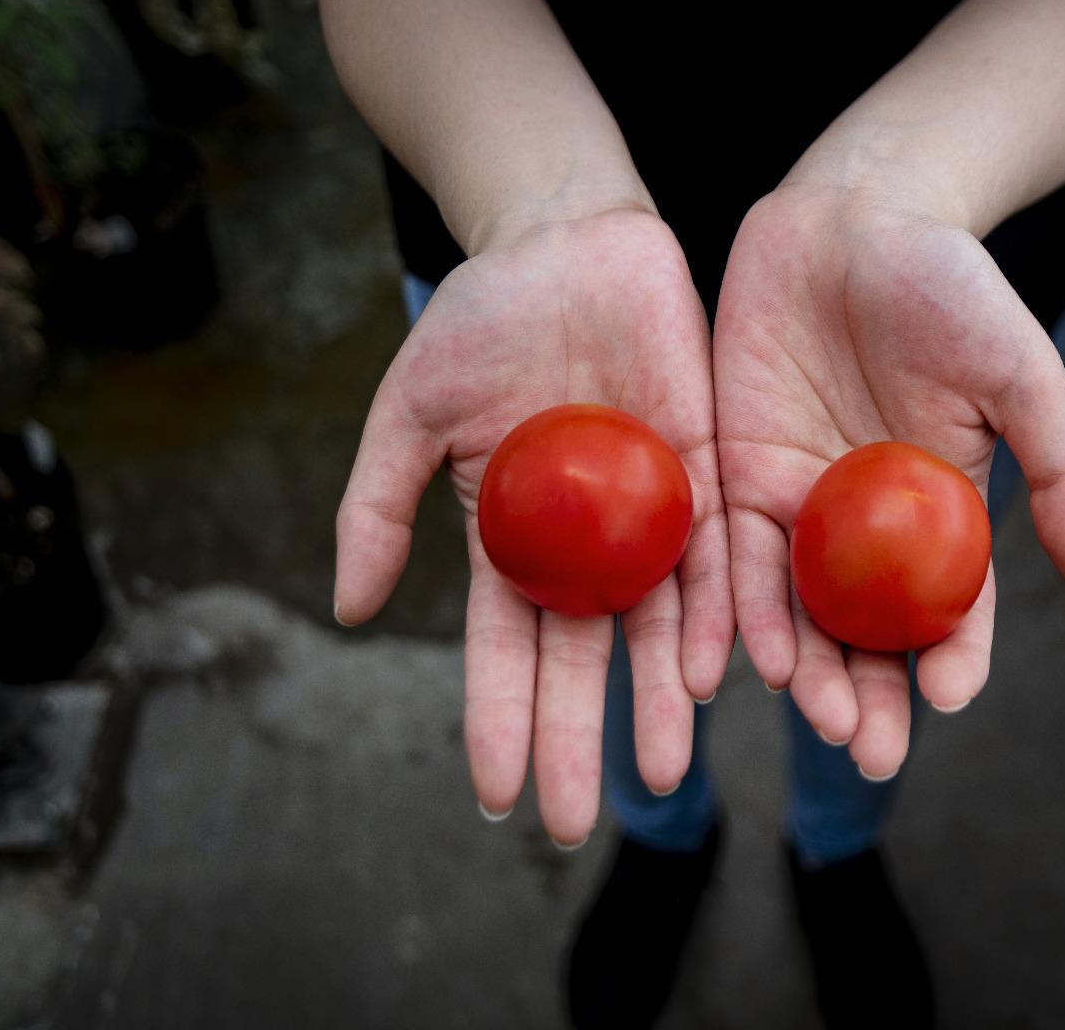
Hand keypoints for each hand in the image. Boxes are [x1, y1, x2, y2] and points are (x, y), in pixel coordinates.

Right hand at [335, 208, 733, 844]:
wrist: (565, 240)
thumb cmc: (481, 319)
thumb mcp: (407, 411)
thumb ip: (377, 507)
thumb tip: (346, 610)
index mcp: (513, 542)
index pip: (501, 652)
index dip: (497, 720)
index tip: (493, 795)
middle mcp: (586, 545)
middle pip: (582, 660)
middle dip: (576, 741)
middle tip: (570, 825)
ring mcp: (650, 514)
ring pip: (660, 627)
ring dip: (659, 703)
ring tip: (662, 774)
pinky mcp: (708, 471)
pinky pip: (719, 555)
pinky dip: (719, 614)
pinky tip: (715, 673)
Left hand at [714, 182, 1064, 780]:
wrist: (855, 212)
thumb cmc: (951, 286)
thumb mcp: (1022, 374)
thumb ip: (1058, 471)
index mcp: (943, 511)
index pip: (952, 608)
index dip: (954, 658)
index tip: (950, 698)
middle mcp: (869, 525)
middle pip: (868, 631)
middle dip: (868, 696)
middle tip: (867, 749)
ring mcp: (799, 504)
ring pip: (798, 610)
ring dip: (805, 669)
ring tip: (812, 715)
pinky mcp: (734, 473)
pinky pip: (728, 555)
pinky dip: (735, 609)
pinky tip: (737, 657)